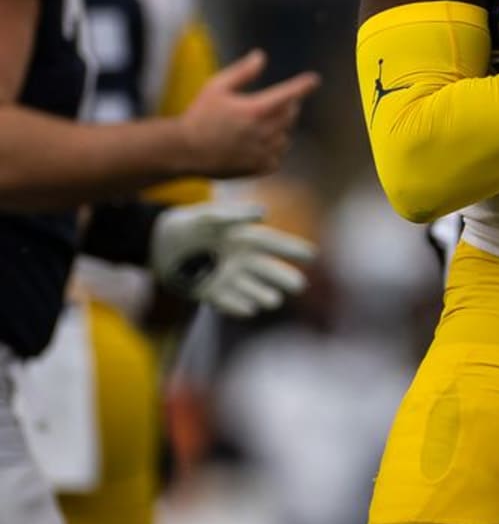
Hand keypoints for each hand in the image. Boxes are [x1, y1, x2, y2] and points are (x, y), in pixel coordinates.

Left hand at [149, 200, 315, 316]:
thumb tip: (263, 213)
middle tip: (300, 286)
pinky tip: (249, 310)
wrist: (159, 243)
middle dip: (283, 278)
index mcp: (244, 238)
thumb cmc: (188, 224)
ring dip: (262, 295)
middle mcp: (240, 259)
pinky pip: (227, 301)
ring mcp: (226, 277)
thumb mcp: (208, 215)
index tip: (313, 255)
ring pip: (250, 288)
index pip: (273, 244)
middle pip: (266, 270)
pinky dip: (237, 306)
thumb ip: (234, 214)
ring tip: (274, 301)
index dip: (293, 249)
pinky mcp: (209, 292)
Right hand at [179, 51, 319, 177]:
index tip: (314, 80)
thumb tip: (261, 56)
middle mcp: (263, 131)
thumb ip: (242, 72)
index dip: (303, 86)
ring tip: (262, 124)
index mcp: (254, 110)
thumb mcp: (216, 87)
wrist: (185, 151)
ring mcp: (262, 152)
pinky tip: (260, 144)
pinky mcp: (259, 168)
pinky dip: (274, 149)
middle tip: (274, 102)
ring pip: (286, 136)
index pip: (288, 94)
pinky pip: (278, 156)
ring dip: (281, 127)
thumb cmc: (200, 116)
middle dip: (288, 105)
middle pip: (290, 114)